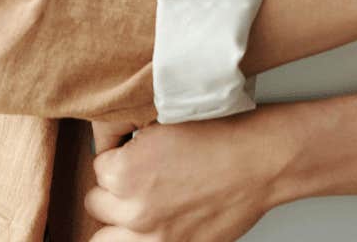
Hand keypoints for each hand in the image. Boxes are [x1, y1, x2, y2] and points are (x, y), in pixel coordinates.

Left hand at [84, 112, 279, 240]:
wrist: (260, 161)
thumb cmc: (218, 136)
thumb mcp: (158, 126)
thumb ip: (127, 147)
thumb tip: (110, 158)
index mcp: (123, 172)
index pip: (97, 168)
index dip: (117, 159)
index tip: (133, 156)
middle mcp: (136, 210)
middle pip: (96, 205)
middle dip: (112, 192)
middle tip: (134, 182)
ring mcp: (157, 237)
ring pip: (105, 239)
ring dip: (117, 223)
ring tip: (137, 208)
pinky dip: (142, 238)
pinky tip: (155, 226)